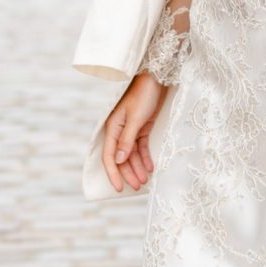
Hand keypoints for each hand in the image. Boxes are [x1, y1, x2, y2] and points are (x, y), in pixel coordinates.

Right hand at [102, 71, 166, 192]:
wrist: (156, 78)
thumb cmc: (143, 95)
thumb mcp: (135, 119)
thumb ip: (127, 140)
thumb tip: (118, 160)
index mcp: (113, 128)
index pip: (109, 156)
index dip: (113, 173)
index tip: (119, 188)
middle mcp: (119, 131)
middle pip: (121, 158)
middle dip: (128, 173)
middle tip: (137, 187)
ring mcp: (130, 130)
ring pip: (132, 154)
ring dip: (137, 168)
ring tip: (144, 181)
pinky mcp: (142, 128)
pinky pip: (141, 147)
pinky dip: (145, 158)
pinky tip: (150, 168)